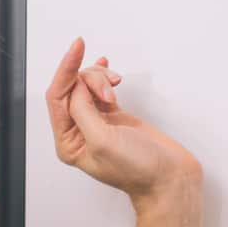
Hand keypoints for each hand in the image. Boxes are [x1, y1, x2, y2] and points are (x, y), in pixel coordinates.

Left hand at [45, 39, 201, 203]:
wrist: (170, 178)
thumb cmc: (139, 170)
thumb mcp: (102, 141)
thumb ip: (83, 110)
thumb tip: (76, 85)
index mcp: (69, 143)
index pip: (57, 97)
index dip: (66, 70)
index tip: (77, 48)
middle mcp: (79, 133)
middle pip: (72, 88)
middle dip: (91, 79)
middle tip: (111, 87)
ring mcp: (97, 124)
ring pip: (87, 86)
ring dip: (101, 79)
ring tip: (117, 86)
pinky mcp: (114, 118)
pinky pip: (100, 90)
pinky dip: (103, 77)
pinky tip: (107, 69)